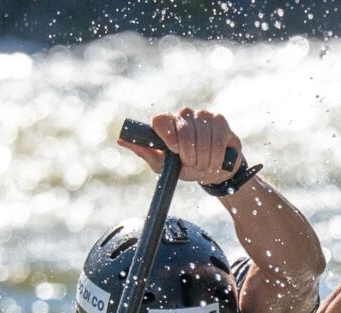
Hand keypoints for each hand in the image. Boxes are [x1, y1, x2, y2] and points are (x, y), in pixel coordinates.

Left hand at [119, 107, 242, 185]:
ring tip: (204, 164)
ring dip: (205, 158)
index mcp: (167, 123)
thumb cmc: (185, 167)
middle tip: (192, 164)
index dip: (168, 136)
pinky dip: (217, 154)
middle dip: (190, 154)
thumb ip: (146, 153)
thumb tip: (121, 141)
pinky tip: (216, 159)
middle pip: (185, 131)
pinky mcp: (219, 120)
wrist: (213, 170)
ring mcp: (202, 115)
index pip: (160, 120)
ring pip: (203, 137)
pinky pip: (218, 138)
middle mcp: (183, 114)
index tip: (174, 151)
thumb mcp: (164, 165)